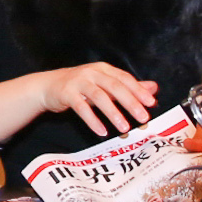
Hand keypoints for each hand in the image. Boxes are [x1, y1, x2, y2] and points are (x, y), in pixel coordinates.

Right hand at [34, 63, 158, 137]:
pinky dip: (92, 120)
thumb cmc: (79, 86)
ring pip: (99, 97)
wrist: (47, 86)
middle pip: (114, 86)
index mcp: (104, 69)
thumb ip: (127, 86)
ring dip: (113, 113)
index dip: (139, 90)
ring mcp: (78, 82)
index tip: (151, 103)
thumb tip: (153, 88)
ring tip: (124, 128)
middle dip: (130, 102)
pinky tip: (102, 132)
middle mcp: (92, 72)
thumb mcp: (103, 83)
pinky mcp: (66, 93)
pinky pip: (81, 108)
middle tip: (143, 117)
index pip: (125, 78)